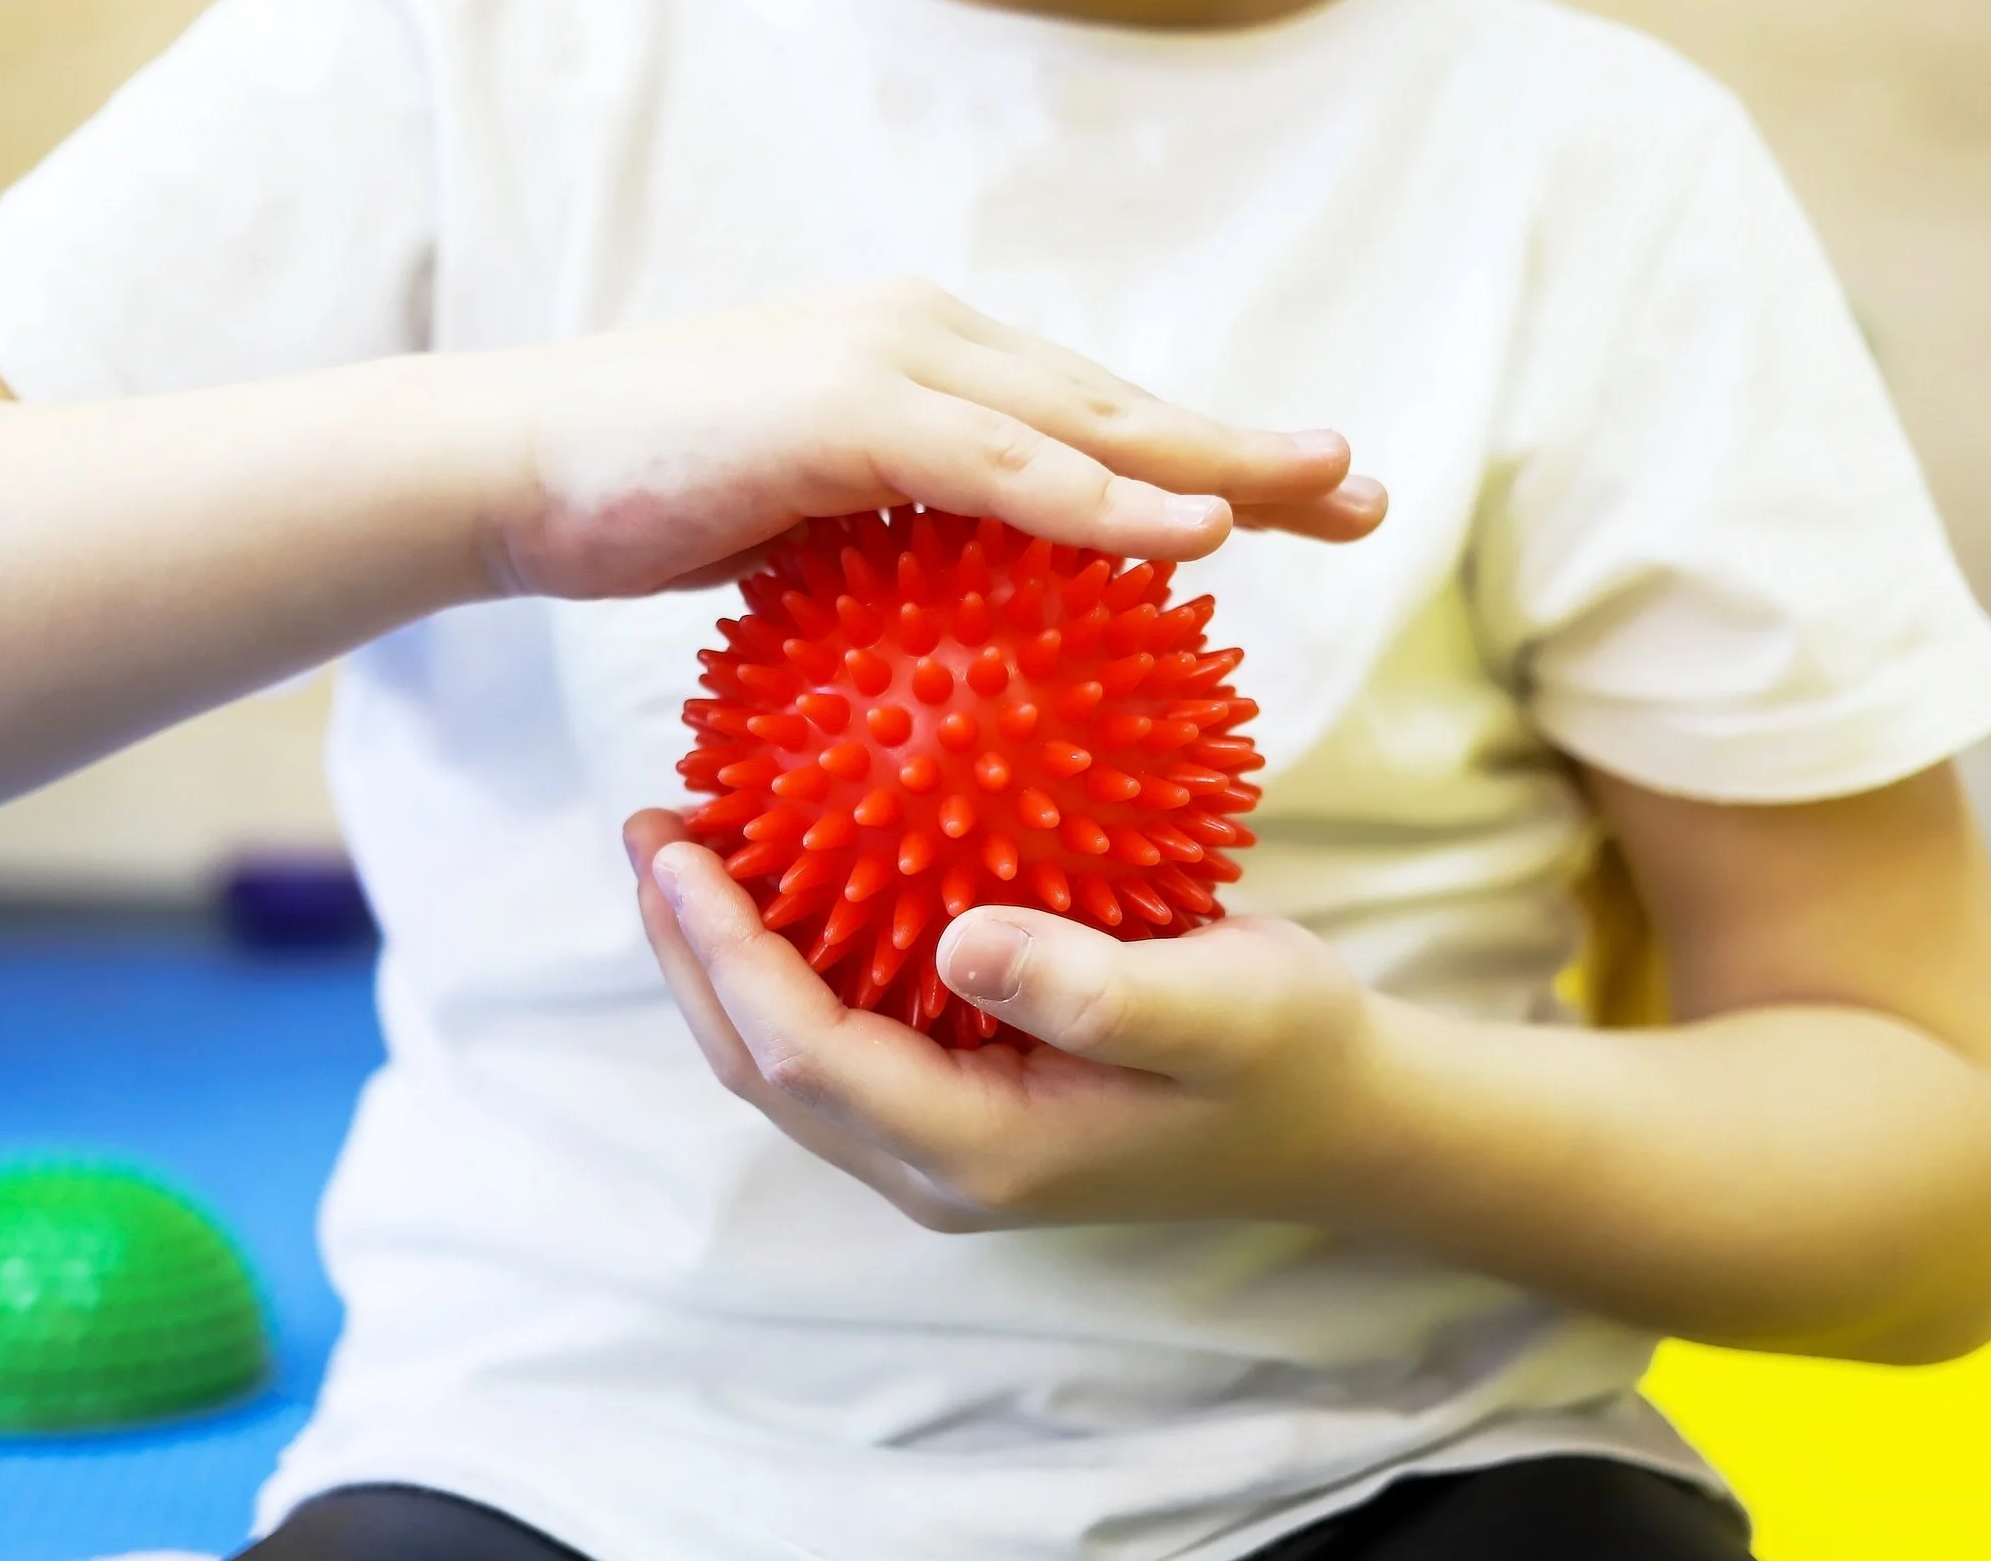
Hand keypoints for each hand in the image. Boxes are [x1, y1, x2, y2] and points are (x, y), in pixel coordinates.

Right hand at [444, 277, 1385, 598]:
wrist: (513, 467)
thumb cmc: (645, 504)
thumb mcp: (796, 539)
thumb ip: (885, 564)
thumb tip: (946, 648)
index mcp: (926, 374)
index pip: (1088, 421)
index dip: (1201, 456)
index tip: (1298, 504)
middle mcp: (930, 346)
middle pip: (1121, 405)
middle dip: (1250, 448)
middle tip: (1363, 488)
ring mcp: (894, 364)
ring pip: (1089, 418)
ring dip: (1216, 459)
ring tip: (1328, 491)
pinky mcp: (848, 405)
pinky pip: (1004, 465)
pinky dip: (1103, 499)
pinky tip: (1195, 540)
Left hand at [624, 808, 1381, 1231]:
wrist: (1339, 1115)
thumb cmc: (1288, 1055)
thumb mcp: (1219, 1013)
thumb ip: (1093, 993)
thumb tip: (956, 939)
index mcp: (977, 1150)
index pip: (804, 1055)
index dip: (727, 956)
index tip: (680, 851)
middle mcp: (938, 1160)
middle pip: (763, 1064)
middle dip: (689, 954)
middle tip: (651, 829)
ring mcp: (947, 1136)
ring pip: (791, 1052)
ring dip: (727, 955)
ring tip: (687, 841)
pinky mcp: (966, 1096)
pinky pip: (847, 1024)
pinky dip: (799, 949)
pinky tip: (799, 855)